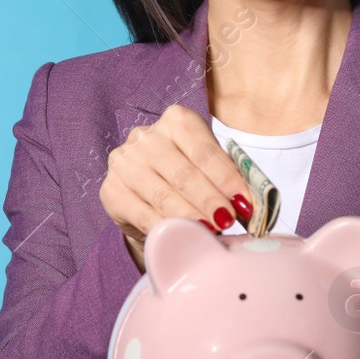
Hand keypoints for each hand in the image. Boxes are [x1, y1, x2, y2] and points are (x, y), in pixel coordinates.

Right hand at [99, 104, 253, 269]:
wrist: (143, 193)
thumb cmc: (183, 176)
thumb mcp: (205, 167)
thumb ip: (224, 178)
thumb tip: (248, 204)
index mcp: (176, 121)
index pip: (204, 151)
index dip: (226, 178)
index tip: (244, 202)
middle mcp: (146, 137)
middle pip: (184, 173)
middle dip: (210, 200)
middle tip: (228, 221)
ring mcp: (124, 163)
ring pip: (163, 195)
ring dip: (191, 217)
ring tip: (211, 232)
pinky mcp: (111, 191)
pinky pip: (143, 214)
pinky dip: (166, 228)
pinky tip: (182, 237)